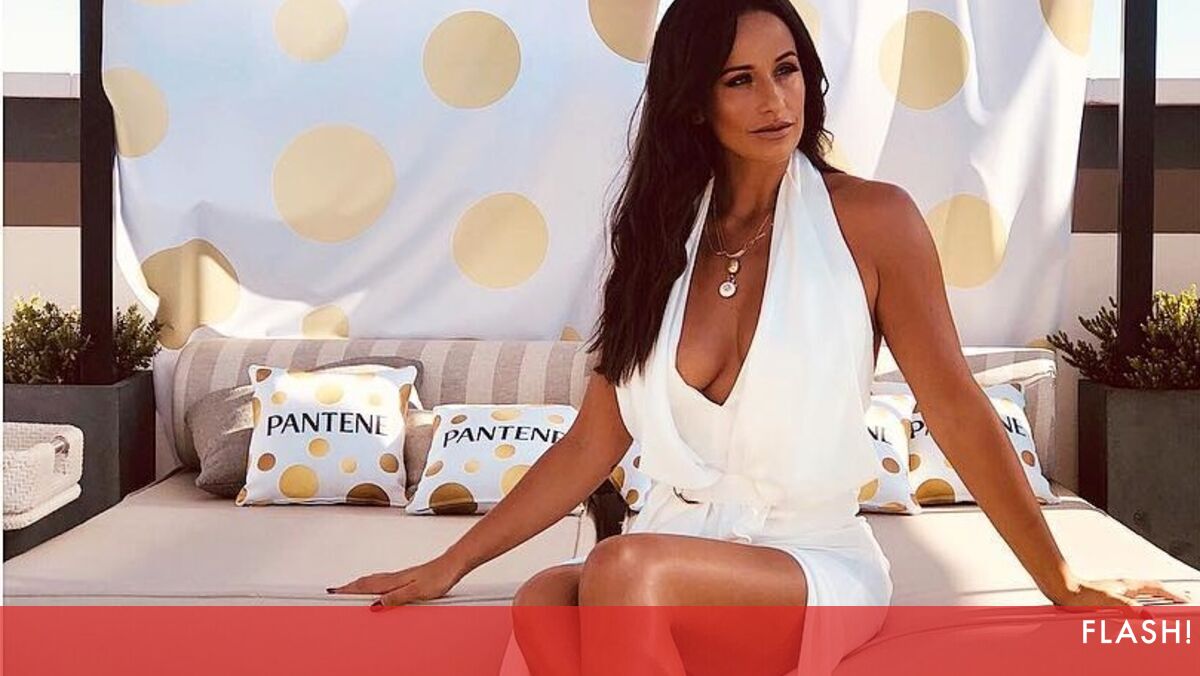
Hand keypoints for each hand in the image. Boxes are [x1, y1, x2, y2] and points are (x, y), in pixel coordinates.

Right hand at [327, 554, 464, 606]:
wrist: (452, 565)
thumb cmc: (438, 577)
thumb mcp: (416, 591)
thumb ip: (396, 597)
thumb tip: (377, 603)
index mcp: (394, 581)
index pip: (366, 586)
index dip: (350, 589)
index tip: (334, 591)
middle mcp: (396, 577)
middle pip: (367, 581)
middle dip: (350, 586)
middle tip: (336, 590)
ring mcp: (402, 576)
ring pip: (375, 580)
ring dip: (361, 584)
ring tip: (351, 588)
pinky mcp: (409, 576)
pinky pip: (385, 580)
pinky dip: (375, 583)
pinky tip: (379, 586)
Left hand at [1049, 576, 1190, 607]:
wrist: (1063, 590)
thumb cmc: (1082, 595)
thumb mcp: (1110, 603)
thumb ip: (1130, 609)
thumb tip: (1147, 617)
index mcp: (1127, 586)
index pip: (1156, 587)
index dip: (1171, 593)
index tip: (1184, 599)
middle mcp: (1123, 586)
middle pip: (1151, 588)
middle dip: (1167, 594)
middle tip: (1179, 599)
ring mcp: (1115, 589)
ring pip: (1141, 592)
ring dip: (1154, 597)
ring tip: (1163, 602)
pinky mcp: (1108, 595)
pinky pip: (1131, 598)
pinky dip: (1141, 602)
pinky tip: (1136, 608)